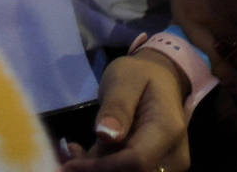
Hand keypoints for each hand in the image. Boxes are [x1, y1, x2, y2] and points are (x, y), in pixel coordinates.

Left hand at [57, 52, 187, 170]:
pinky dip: (100, 168)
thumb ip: (117, 107)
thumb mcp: (124, 80)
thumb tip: (105, 135)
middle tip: (65, 155)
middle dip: (95, 170)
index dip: (101, 167)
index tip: (71, 162)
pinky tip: (82, 155)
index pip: (136, 162)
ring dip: (95, 168)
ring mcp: (164, 165)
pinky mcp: (153, 168)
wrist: (161, 79)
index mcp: (166, 130)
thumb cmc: (140, 75)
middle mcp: (171, 155)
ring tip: (72, 152)